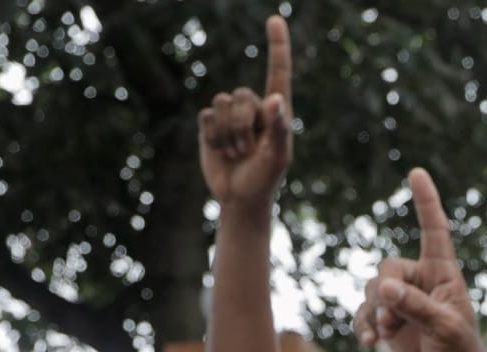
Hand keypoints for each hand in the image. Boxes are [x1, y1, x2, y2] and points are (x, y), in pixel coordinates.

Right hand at [198, 16, 292, 209]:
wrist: (240, 198)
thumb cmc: (265, 179)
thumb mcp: (278, 158)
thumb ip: (280, 129)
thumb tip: (275, 99)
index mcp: (276, 111)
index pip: (278, 72)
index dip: (277, 46)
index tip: (275, 18)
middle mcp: (253, 107)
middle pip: (241, 95)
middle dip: (243, 126)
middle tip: (250, 151)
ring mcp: (230, 115)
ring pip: (221, 102)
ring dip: (229, 134)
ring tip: (238, 153)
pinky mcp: (210, 124)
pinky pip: (207, 116)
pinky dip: (214, 138)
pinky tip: (222, 152)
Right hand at [354, 170, 486, 351]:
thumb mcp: (443, 328)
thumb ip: (415, 306)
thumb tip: (383, 288)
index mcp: (443, 274)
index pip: (434, 231)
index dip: (426, 202)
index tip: (417, 173)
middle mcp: (420, 281)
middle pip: (387, 268)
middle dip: (384, 293)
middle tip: (392, 320)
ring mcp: (403, 300)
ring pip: (372, 291)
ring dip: (373, 312)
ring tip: (384, 334)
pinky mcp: (389, 319)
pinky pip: (365, 312)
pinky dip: (363, 324)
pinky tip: (368, 342)